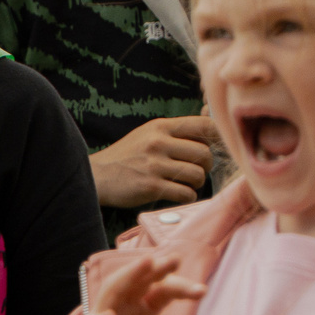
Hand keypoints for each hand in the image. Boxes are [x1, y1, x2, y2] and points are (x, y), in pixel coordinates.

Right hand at [52, 252, 222, 314]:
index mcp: (143, 312)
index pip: (163, 290)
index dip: (181, 287)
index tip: (202, 291)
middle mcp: (123, 310)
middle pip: (139, 282)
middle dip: (155, 269)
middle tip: (175, 259)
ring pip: (113, 292)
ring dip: (128, 277)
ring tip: (146, 264)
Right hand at [90, 115, 216, 209]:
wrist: (97, 176)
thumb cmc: (129, 155)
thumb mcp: (149, 133)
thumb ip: (178, 130)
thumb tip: (211, 118)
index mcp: (161, 127)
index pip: (204, 125)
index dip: (218, 137)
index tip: (216, 148)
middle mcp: (158, 143)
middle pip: (205, 154)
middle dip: (206, 165)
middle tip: (197, 170)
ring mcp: (154, 165)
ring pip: (198, 175)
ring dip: (197, 183)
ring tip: (186, 182)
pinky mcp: (151, 187)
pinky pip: (186, 193)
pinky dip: (187, 196)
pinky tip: (179, 193)